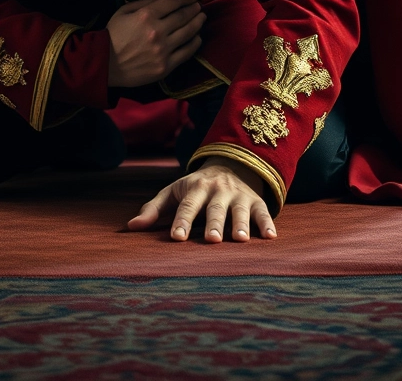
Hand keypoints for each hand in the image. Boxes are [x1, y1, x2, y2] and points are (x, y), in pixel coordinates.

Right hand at [106, 0, 205, 86]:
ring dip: (198, 22)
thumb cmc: (114, 34)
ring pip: (189, 33)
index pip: (173, 1)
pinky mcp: (166, 66)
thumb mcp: (126, 11)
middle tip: (198, 6)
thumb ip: (150, 0)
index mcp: (146, 16)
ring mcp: (163, 50)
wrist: (105, 64)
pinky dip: (195, 42)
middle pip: (184, 16)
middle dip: (194, 8)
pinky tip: (197, 37)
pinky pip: (187, 52)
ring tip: (202, 17)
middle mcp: (157, 31)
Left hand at [128, 157, 276, 241]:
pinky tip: (270, 237)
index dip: (181, 221)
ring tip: (241, 239)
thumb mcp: (174, 191)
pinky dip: (267, 223)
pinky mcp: (256, 200)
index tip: (176, 237)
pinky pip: (263, 211)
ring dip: (241, 223)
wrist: (230, 163)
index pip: (187, 206)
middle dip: (214, 223)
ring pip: (240, 210)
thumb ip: (154, 209)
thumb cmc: (196, 186)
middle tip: (211, 239)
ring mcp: (238, 195)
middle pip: (215, 208)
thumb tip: (131, 227)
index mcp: (195, 188)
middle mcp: (218, 190)